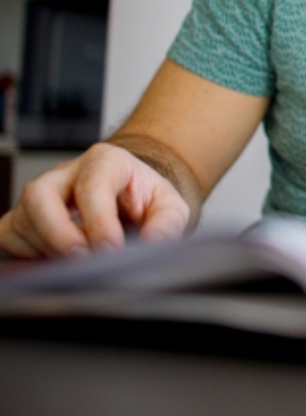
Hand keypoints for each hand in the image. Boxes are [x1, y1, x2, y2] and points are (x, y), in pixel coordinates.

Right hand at [0, 142, 190, 257]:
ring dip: (48, 249)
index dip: (99, 221)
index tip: (111, 250)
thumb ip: (167, 223)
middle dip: (57, 232)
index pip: (92, 185)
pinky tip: (55, 263)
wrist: (128, 199)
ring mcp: (40, 195)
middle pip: (40, 195)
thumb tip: (154, 244)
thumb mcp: (169, 206)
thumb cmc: (145, 200)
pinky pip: (8, 237)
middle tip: (81, 259)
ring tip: (78, 263)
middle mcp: (65, 173)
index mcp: (105, 161)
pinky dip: (27, 255)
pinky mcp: (22, 218)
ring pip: (23, 220)